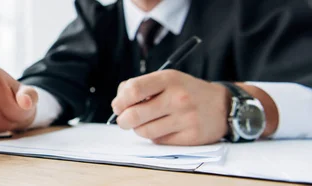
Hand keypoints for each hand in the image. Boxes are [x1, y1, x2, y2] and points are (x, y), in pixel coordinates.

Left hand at [111, 70, 229, 145]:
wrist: (223, 106)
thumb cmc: (186, 92)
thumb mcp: (167, 79)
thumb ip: (141, 87)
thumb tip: (118, 104)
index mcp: (168, 79)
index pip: (133, 89)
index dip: (120, 101)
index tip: (118, 106)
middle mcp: (177, 98)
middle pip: (134, 115)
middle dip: (123, 121)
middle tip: (124, 120)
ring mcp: (185, 118)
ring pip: (144, 131)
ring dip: (139, 129)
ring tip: (146, 123)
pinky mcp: (191, 136)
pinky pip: (159, 141)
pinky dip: (155, 136)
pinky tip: (163, 128)